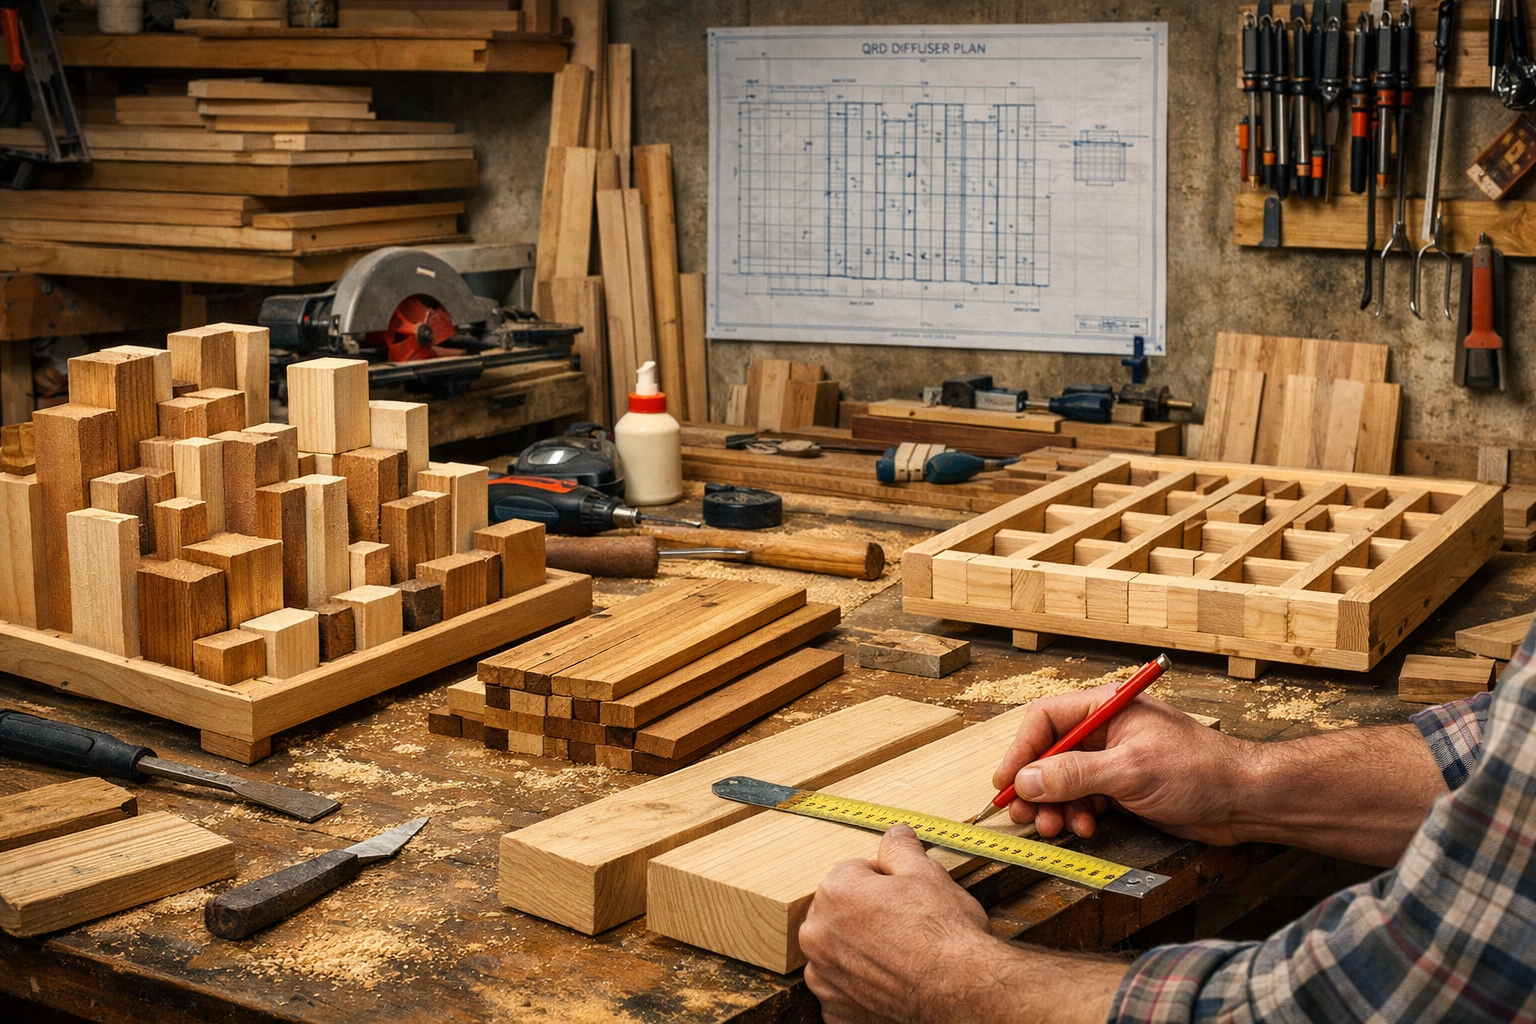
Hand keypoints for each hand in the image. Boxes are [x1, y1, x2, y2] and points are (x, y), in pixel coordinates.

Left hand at [801, 825, 1126, 1023]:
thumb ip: (900, 847)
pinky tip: (892, 982)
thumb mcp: (926, 872)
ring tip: (900, 956)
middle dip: (866, 915)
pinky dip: (862, 988)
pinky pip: (844, 991)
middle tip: (905, 926)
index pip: (853, 873)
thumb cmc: (946, 933)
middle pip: (840, 913)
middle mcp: (818, 936)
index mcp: (834, 892)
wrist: (964, 991)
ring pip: (840, 952)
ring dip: (861, 952)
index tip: (906, 897)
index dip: (885, 882)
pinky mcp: (837, 1013)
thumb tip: (895, 832)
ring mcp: (825, 979)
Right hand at [991, 682, 1250, 842]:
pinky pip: (1084, 800)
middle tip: (1023, 815)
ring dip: (1055, 807)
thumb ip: (1075, 774)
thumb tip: (1027, 779)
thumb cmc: (1200, 771)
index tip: (1006, 781)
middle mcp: (1106, 731)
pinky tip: (1085, 829)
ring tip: (1056, 828)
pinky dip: (1078, 816)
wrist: (1244, 801)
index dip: (1020, 750)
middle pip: (1049, 753)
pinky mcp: (1123, 788)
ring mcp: (1114, 760)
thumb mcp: (1130, 771)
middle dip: (1035, 785)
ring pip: (1064, 781)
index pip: (1046, 719)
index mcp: (1106, 708)